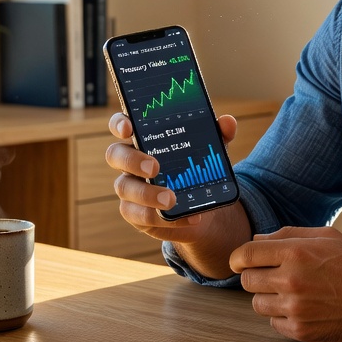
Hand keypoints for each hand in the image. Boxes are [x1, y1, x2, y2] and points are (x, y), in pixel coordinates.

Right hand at [104, 111, 238, 244]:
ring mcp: (130, 187)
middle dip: (132, 160)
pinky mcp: (135, 213)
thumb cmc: (197, 166)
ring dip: (147, 194)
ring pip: (124, 188)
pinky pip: (140, 216)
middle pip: (115, 155)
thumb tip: (227, 122)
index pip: (122, 125)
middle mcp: (130, 160)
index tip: (129, 127)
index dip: (119, 124)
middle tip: (154, 167)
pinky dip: (164, 219)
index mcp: (144, 138)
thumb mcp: (211, 150)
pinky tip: (188, 217)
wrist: (201, 204)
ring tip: (172, 199)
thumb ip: (219, 134)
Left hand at [229, 226, 341, 341]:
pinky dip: (282, 316)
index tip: (241, 261)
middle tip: (273, 275)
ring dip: (268, 297)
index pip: (245, 255)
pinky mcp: (301, 332)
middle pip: (247, 281)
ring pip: (257, 304)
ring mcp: (295, 309)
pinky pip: (274, 323)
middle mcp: (292, 281)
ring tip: (291, 292)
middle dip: (256, 276)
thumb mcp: (326, 237)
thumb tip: (255, 239)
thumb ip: (288, 235)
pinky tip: (302, 308)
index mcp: (296, 253)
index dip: (238, 257)